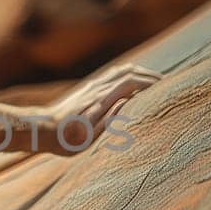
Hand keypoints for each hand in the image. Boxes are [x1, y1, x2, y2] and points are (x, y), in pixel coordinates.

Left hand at [43, 63, 160, 154]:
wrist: (42, 129)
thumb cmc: (66, 139)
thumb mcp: (89, 136)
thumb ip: (110, 119)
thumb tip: (128, 101)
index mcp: (101, 99)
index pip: (131, 82)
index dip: (151, 82)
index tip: (167, 88)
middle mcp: (97, 88)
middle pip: (129, 72)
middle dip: (150, 76)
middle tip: (168, 85)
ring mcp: (92, 85)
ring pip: (121, 70)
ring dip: (140, 72)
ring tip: (155, 82)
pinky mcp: (87, 88)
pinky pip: (112, 74)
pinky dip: (128, 73)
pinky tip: (134, 81)